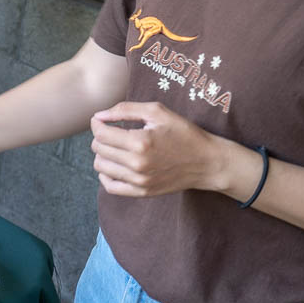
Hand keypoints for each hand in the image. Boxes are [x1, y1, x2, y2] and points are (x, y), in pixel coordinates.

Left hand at [89, 101, 225, 197]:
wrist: (207, 162)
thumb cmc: (183, 132)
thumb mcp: (157, 112)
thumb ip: (125, 110)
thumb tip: (98, 116)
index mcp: (140, 142)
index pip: (101, 133)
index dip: (96, 123)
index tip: (102, 120)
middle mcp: (137, 164)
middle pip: (99, 149)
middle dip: (100, 136)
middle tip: (111, 131)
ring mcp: (139, 181)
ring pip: (101, 166)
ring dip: (102, 154)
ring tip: (115, 146)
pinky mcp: (142, 192)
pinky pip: (110, 186)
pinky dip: (106, 174)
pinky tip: (114, 164)